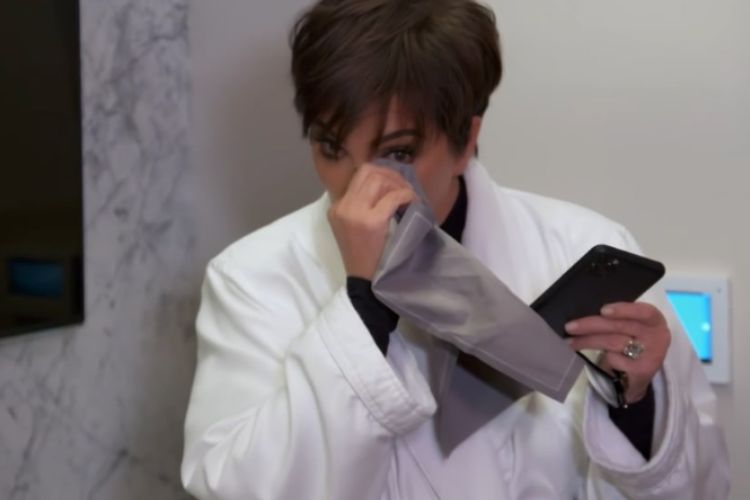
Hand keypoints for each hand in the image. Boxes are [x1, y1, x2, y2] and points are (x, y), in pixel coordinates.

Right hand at [327, 164, 415, 279]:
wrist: (364, 283)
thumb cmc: (364, 258)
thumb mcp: (354, 228)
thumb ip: (362, 207)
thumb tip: (388, 185)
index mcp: (337, 207)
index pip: (360, 174)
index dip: (383, 173)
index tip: (396, 183)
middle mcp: (342, 207)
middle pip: (369, 171)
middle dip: (392, 175)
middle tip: (406, 188)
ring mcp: (354, 213)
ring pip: (379, 180)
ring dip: (399, 185)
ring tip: (409, 197)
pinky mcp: (370, 222)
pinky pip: (393, 198)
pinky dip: (406, 197)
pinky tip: (413, 204)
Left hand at [565, 302, 670, 403]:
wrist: (638, 372)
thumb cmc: (631, 341)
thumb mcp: (628, 326)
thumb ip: (614, 318)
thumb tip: (583, 312)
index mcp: (654, 319)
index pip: (643, 311)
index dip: (623, 310)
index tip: (603, 310)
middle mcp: (657, 335)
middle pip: (620, 326)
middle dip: (591, 325)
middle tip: (570, 327)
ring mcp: (652, 354)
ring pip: (613, 342)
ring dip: (587, 341)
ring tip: (570, 342)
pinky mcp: (644, 370)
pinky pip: (616, 360)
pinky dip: (605, 359)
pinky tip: (601, 360)